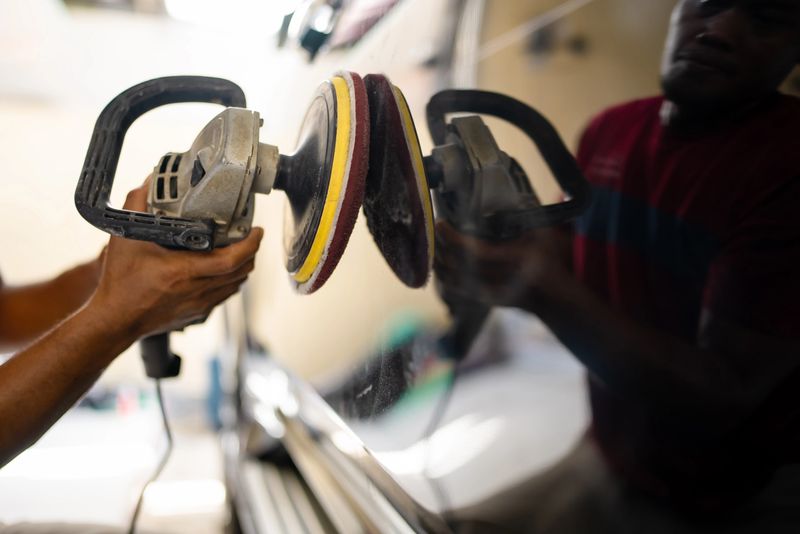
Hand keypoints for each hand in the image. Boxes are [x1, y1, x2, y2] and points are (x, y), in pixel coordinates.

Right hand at [87, 183, 262, 337]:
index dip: (251, 244)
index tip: (257, 231)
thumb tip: (148, 182)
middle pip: (242, 272)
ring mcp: (200, 305)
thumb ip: (136, 205)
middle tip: (250, 236)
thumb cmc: (120, 282)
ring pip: (236, 285)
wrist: (114, 319)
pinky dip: (230, 281)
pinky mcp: (198, 314)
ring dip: (243, 267)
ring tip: (241, 250)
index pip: (233, 259)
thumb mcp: (125, 238)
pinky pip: (224, 296)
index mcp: (185, 271)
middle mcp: (198, 290)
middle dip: (252, 252)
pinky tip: (223, 272)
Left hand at [433, 221, 568, 310]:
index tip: (441, 223)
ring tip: (433, 241)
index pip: (475, 253)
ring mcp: (489, 295)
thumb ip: (520, 221)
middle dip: (440, 246)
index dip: (453, 239)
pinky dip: (442, 273)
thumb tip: (491, 205)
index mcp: (514, 262)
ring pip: (451, 280)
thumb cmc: (548, 261)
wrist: (553, 298)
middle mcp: (499, 281)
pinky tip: (439, 259)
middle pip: (458, 267)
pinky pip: (453, 289)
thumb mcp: (541, 235)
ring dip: (438, 260)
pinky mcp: (482, 301)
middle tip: (434, 228)